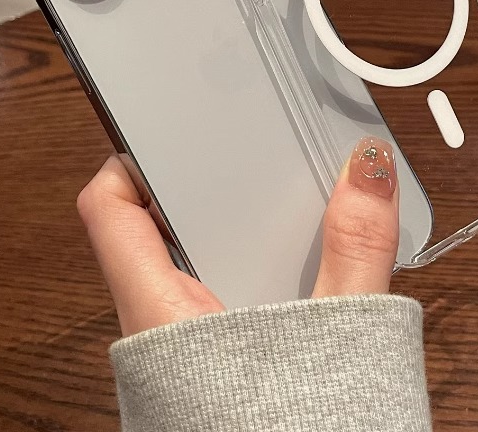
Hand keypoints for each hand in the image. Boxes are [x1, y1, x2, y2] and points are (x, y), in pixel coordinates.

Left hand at [77, 136, 399, 336]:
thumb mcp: (335, 330)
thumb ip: (355, 248)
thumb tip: (368, 167)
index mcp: (161, 305)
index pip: (109, 208)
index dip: (132, 158)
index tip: (173, 124)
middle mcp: (161, 318)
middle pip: (156, 221)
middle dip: (202, 180)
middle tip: (246, 141)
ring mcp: (186, 337)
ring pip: (192, 255)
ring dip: (233, 221)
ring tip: (278, 185)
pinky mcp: (214, 354)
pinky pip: (221, 289)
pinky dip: (252, 259)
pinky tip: (298, 252)